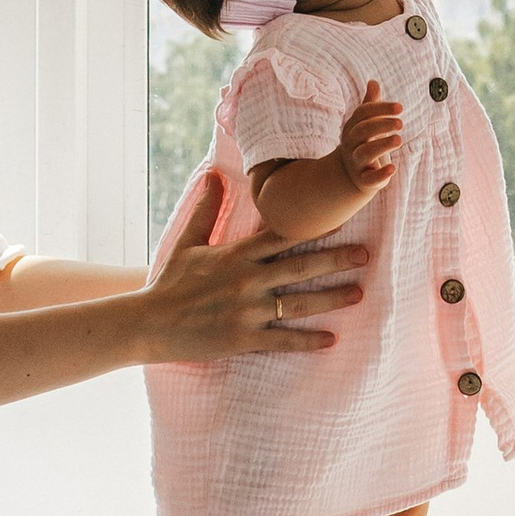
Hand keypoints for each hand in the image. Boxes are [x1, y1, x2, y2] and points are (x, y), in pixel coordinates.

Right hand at [142, 171, 366, 357]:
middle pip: (299, 267)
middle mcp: (246, 280)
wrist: (149, 322)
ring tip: (358, 295)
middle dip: (335, 260)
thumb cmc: (168, 281)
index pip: (282, 237)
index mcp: (236, 255)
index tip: (342, 219)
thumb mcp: (188, 242)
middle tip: (365, 255)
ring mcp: (246, 311)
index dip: (313, 227)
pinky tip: (331, 341)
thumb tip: (212, 173)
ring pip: (298, 304)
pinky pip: (282, 340)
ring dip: (331, 299)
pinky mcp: (242, 338)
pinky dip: (307, 342)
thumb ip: (206, 209)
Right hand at [329, 85, 405, 208]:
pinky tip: (393, 168)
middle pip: (362, 131)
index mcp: (352, 127)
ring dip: (382, 145)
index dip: (380, 109)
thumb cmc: (363, 142)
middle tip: (401, 123)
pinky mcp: (364, 180)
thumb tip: (373, 81)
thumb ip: (370, 105)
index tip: (400, 107)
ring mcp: (356, 162)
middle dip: (381, 125)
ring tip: (399, 139)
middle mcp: (352, 144)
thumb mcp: (365, 124)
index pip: (363, 113)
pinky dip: (380, 174)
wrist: (349, 174)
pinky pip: (369, 178)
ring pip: (364, 153)